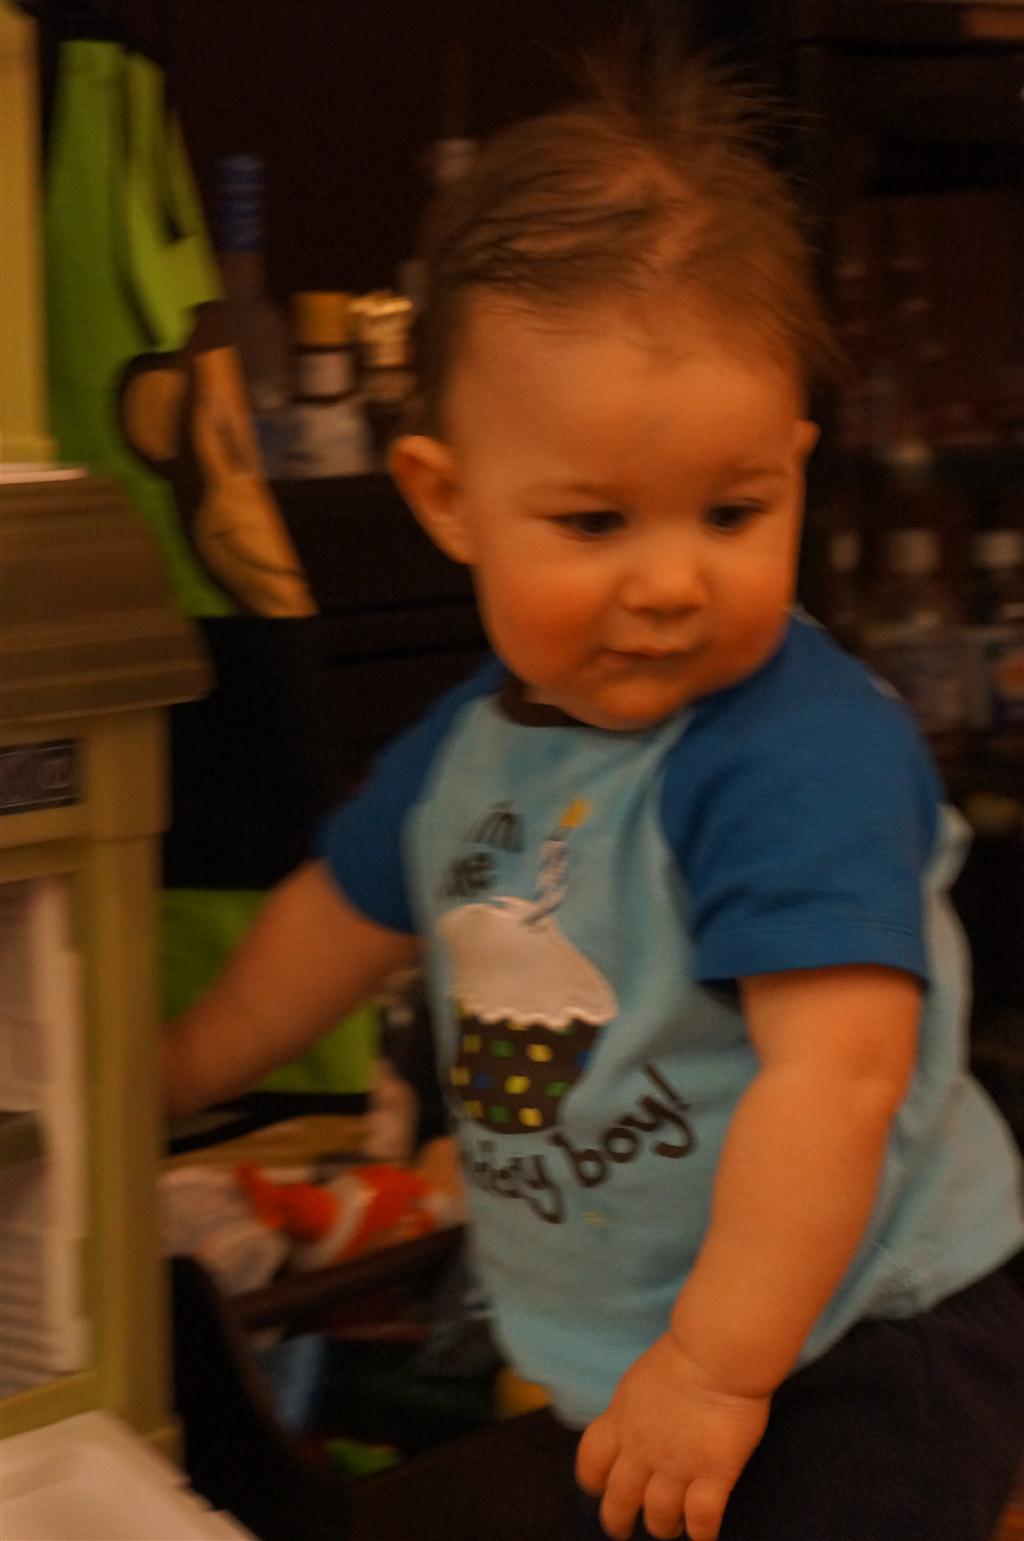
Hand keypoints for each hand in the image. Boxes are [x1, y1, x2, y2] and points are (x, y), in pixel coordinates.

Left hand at [576, 1334, 770, 1540]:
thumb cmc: (683, 1354)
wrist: (717, 1351)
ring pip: (658, 1519)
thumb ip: (632, 1410)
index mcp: (620, 1421)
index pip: (591, 1464)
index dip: (593, 1482)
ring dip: (662, 1528)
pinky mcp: (713, 1475)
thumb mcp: (639, 1380)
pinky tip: (703, 1535)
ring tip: (672, 1527)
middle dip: (619, 1520)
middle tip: (626, 1527)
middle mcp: (642, 1450)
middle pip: (618, 1501)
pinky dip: (701, 1534)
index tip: (600, 1489)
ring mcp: (677, 1466)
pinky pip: (702, 1520)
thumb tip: (633, 1426)